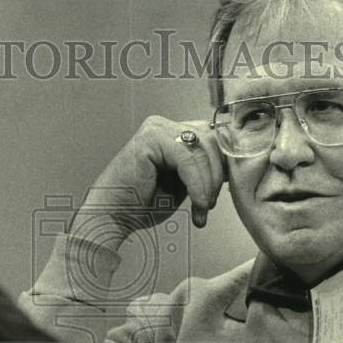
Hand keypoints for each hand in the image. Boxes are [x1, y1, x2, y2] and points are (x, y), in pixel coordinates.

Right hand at [72, 116, 225, 246]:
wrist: (113, 217)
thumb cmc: (144, 204)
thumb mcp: (183, 184)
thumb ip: (202, 170)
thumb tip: (230, 166)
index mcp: (172, 132)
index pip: (212, 138)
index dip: (223, 164)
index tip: (222, 192)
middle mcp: (164, 125)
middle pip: (211, 140)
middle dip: (216, 175)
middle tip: (209, 205)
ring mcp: (157, 128)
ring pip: (203, 149)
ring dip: (208, 183)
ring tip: (202, 208)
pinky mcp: (151, 139)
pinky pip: (188, 160)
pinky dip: (197, 184)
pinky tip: (197, 204)